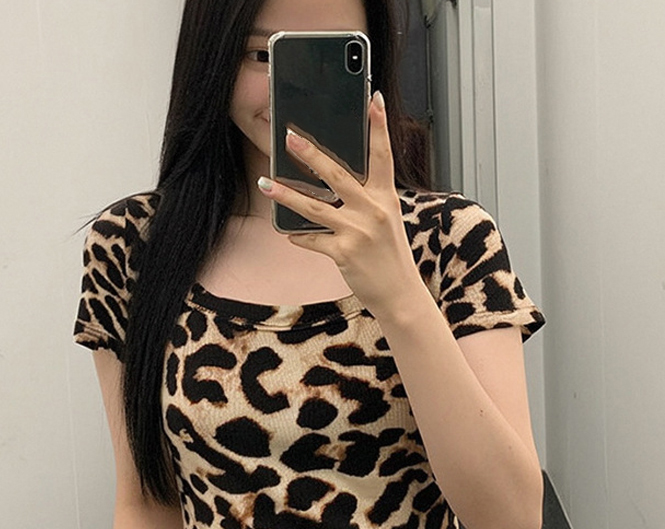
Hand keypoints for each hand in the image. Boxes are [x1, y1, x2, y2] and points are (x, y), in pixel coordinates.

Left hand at [257, 91, 421, 321]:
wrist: (400, 293)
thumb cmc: (390, 256)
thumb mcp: (386, 221)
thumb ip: (366, 200)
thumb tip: (334, 185)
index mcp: (386, 197)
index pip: (383, 155)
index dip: (379, 127)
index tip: (372, 99)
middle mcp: (373, 210)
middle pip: (337, 175)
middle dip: (311, 154)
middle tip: (289, 137)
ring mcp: (357, 231)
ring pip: (314, 207)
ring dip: (286, 194)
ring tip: (265, 183)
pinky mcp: (344, 252)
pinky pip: (313, 239)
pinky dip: (299, 236)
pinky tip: (287, 233)